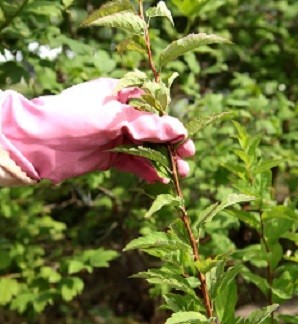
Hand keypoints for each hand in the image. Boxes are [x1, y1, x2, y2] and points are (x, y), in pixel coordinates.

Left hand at [0, 78, 194, 182]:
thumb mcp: (113, 117)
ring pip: (146, 148)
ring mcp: (114, 136)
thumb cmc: (72, 118)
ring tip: (180, 174)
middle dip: (171, 143)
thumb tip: (180, 130)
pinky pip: (133, 163)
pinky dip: (147, 171)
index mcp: (118, 94)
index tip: (185, 135)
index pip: (153, 104)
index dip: (171, 120)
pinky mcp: (108, 157)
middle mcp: (118, 115)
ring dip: (163, 160)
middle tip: (188, 156)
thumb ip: (147, 125)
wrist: (35, 143)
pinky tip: (159, 180)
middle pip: (153, 128)